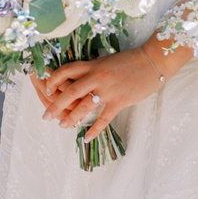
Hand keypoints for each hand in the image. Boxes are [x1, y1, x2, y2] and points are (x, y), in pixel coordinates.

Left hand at [38, 48, 162, 141]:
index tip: (46, 89)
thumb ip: (92, 70)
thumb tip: (77, 80)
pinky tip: (87, 138)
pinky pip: (103, 118)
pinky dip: (94, 129)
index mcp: (92, 65)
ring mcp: (108, 90)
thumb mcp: (106, 61)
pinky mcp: (120, 101)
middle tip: (45, 116)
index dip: (53, 80)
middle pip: (70, 92)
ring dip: (71, 118)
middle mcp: (97, 76)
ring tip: (63, 126)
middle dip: (55, 105)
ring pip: (83, 107)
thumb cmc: (129, 60)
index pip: (65, 70)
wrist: (151, 61)